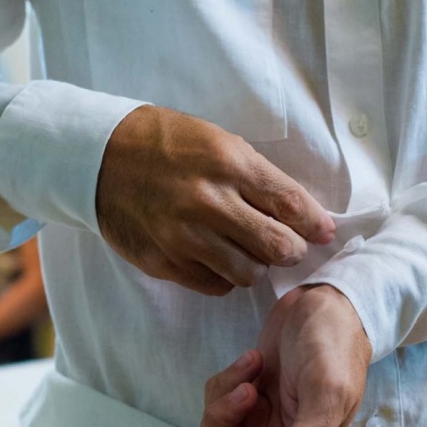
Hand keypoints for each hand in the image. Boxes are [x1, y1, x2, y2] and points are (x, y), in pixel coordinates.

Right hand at [97, 105, 335, 295]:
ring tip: (247, 249)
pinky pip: (215, 285)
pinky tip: (218, 257)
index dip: (316, 224)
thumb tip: (302, 212)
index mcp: (228, 163)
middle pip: (277, 246)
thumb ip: (258, 177)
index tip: (325, 232)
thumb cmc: (167, 144)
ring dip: (256, 264)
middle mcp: (208, 202)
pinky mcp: (165, 262)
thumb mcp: (218, 142)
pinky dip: (225, 276)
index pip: (290, 204)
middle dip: (291, 249)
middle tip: (287, 245)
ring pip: (248, 273)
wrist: (101, 159)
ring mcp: (184, 236)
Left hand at [173, 285, 370, 426]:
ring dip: (225, 398)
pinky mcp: (244, 397)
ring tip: (255, 365)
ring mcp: (258, 422)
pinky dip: (227, 380)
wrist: (327, 305)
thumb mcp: (326, 392)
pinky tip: (255, 359)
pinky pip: (215, 401)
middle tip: (242, 392)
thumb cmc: (336, 349)